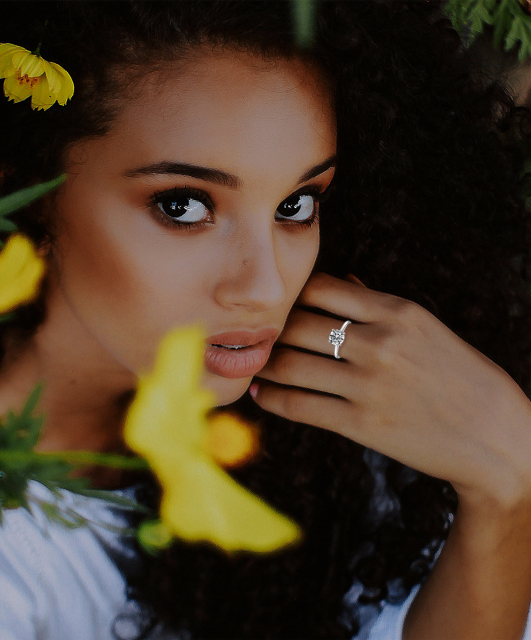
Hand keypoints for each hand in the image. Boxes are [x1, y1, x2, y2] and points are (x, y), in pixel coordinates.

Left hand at [252, 273, 530, 510]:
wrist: (497, 438)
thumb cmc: (462, 377)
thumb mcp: (428, 328)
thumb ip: (380, 305)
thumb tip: (345, 282)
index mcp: (397, 311)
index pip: (321, 288)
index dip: (293, 295)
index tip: (282, 307)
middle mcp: (380, 343)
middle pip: (299, 324)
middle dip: (273, 330)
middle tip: (256, 336)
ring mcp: (369, 384)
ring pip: (292, 365)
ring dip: (265, 364)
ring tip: (255, 365)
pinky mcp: (362, 423)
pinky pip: (300, 406)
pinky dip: (273, 398)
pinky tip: (264, 393)